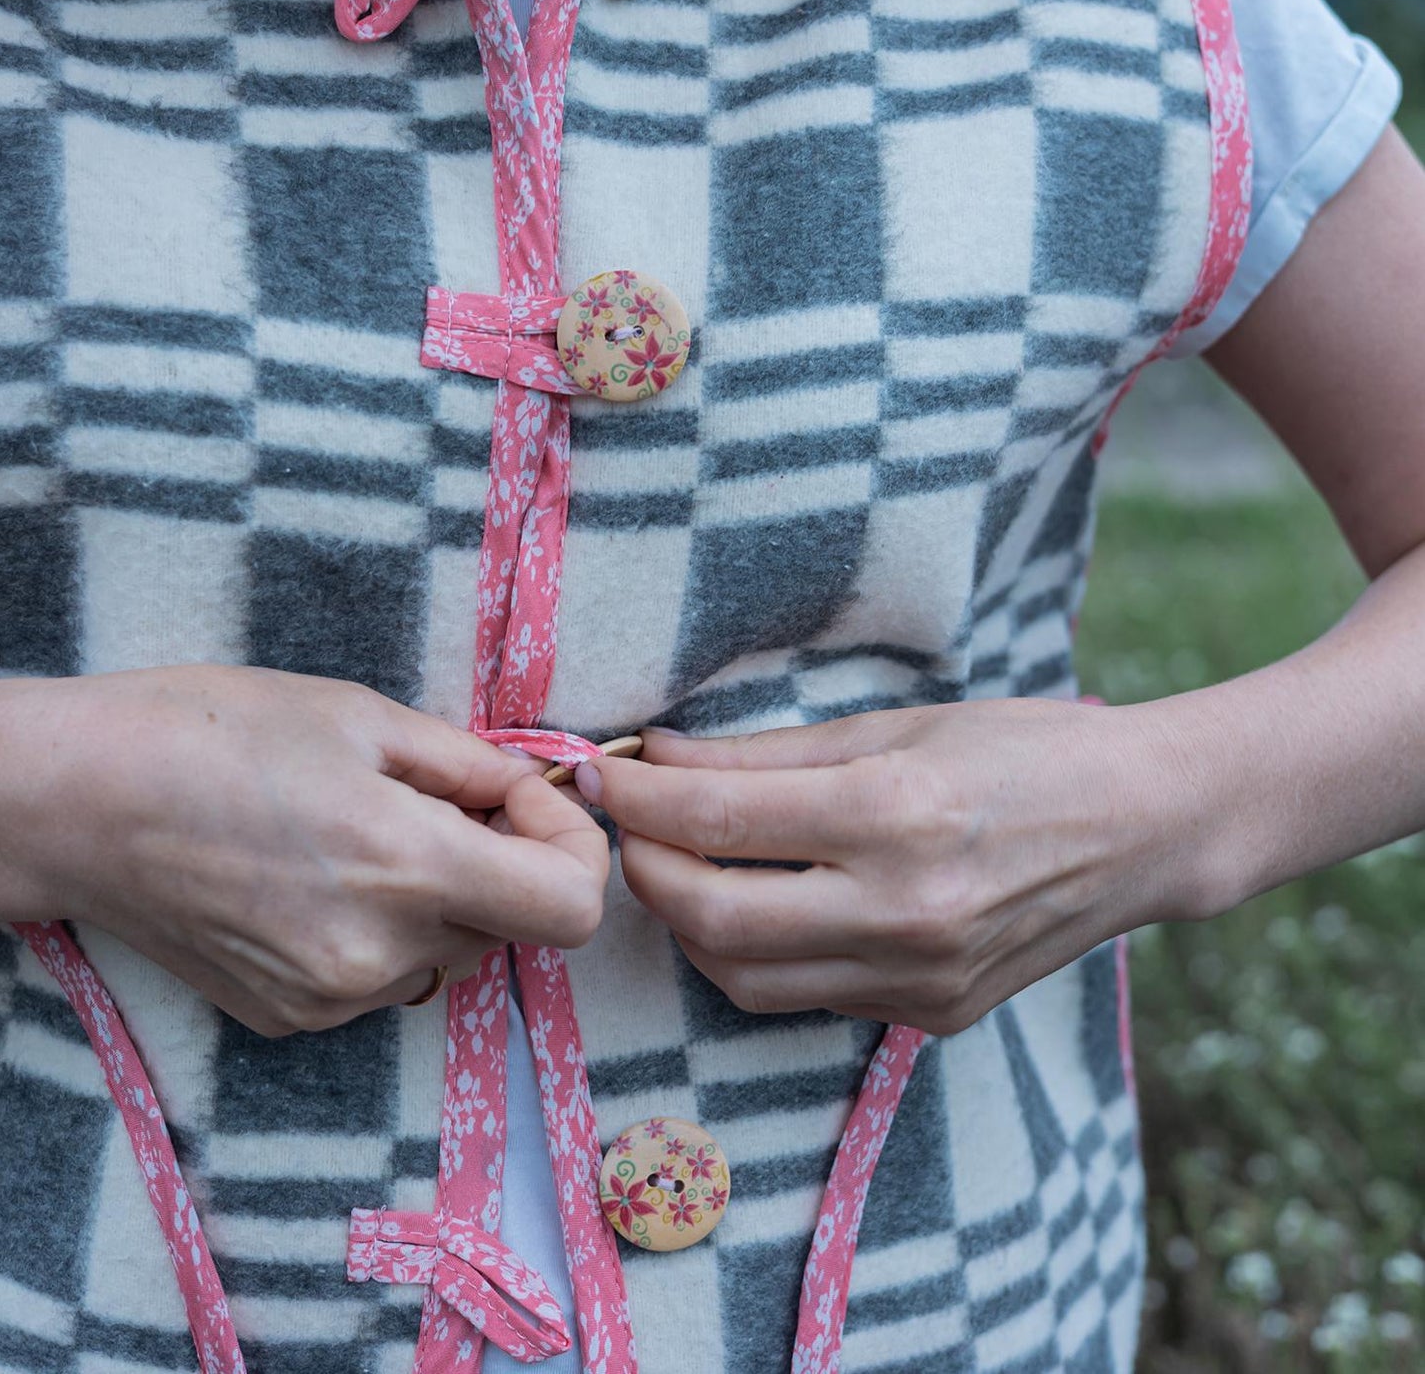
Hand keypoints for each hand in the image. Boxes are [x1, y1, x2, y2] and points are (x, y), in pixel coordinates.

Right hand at [0, 665, 608, 1035]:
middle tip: (446, 796)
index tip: (524, 800)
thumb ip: (468, 766)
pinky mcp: (289, 1019)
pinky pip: (381, 975)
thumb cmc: (214, 732)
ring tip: (369, 829)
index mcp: (410, 871)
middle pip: (510, 926)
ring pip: (447, 953)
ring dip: (443, 897)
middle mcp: (380, 957)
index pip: (572, 910)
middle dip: (502, 860)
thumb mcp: (361, 717)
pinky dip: (382, 928)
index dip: (574, 848)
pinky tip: (317, 872)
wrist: (81, 803)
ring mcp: (331, 1000)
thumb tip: (532, 792)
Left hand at [575, 701, 1211, 1034]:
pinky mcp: (930, 1016)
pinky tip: (760, 901)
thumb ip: (768, 754)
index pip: (717, 818)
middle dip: (642, 869)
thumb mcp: (895, 725)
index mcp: (896, 812)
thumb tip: (660, 757)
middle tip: (625, 823)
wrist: (1144, 827)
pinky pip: (804, 997)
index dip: (635, 795)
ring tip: (682, 862)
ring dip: (688, 921)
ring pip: (743, 976)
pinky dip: (756, 953)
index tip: (597, 769)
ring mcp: (919, 977)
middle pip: (710, 916)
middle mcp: (904, 909)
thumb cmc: (1023, 748)